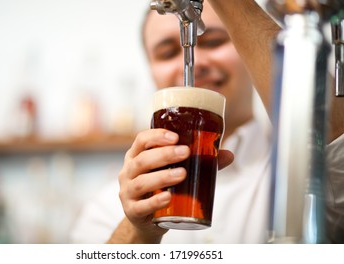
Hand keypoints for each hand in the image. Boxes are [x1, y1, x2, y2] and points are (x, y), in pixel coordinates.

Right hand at [118, 128, 233, 242]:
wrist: (147, 220)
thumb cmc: (161, 188)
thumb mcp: (173, 172)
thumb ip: (199, 163)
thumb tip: (228, 154)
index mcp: (136, 157)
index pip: (141, 140)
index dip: (156, 136)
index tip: (176, 136)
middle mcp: (127, 172)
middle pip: (142, 160)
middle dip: (164, 155)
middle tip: (185, 152)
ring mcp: (128, 192)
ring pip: (141, 182)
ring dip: (162, 176)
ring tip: (182, 174)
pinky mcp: (132, 212)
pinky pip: (141, 206)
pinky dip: (155, 201)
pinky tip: (168, 197)